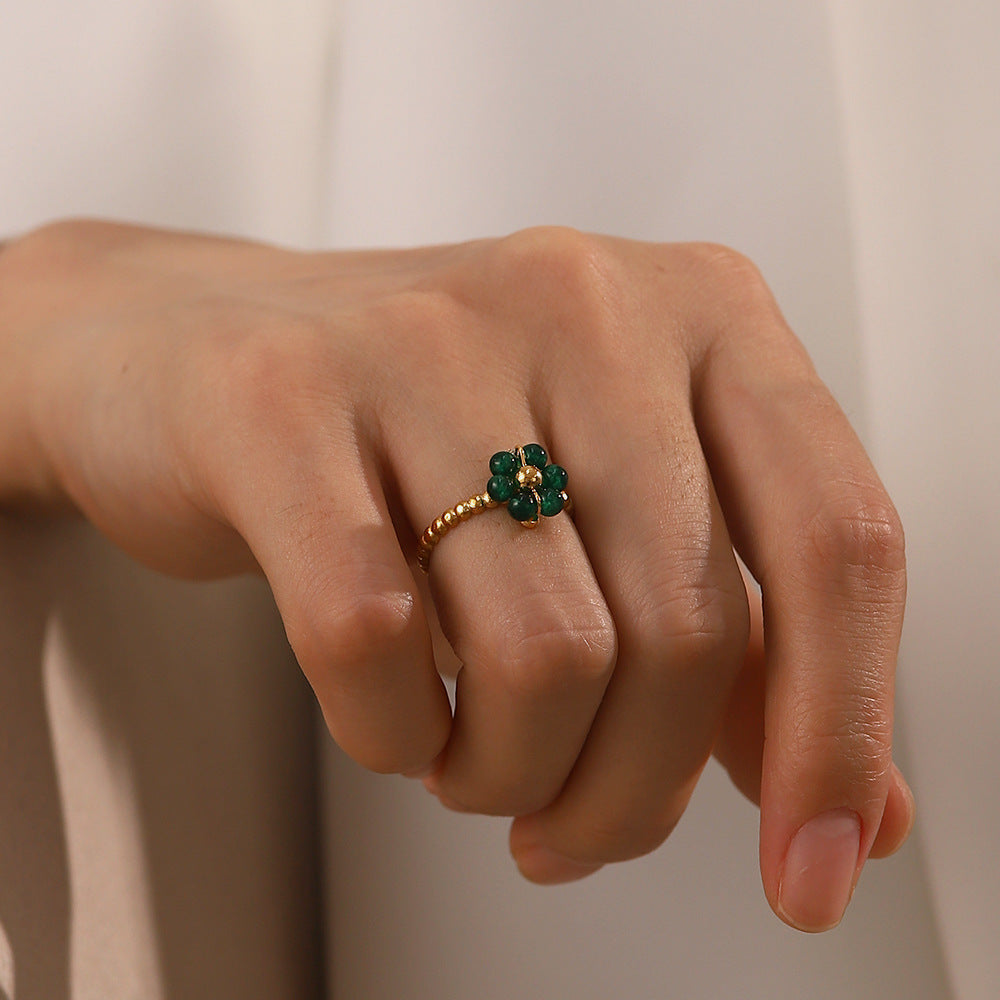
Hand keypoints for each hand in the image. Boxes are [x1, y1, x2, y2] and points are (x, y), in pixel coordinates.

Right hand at [0, 220, 912, 931]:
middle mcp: (582, 301)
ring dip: (514, 775)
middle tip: (568, 824)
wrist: (201, 349)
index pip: (838, 540)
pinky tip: (393, 722)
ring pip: (544, 655)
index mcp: (702, 312)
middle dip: (631, 791)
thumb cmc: (432, 442)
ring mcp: (426, 338)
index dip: (842, 733)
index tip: (811, 875)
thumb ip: (744, 648)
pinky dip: (392, 732)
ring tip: (474, 763)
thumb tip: (859, 814)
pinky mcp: (283, 399)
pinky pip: (374, 634)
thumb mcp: (616, 510)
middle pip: (685, 633)